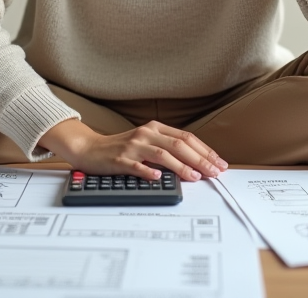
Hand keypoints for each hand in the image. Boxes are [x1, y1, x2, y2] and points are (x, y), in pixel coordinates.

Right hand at [39, 118, 227, 181]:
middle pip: (179, 145)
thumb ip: (167, 149)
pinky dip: (149, 171)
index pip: (186, 138)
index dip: (205, 150)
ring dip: (181, 166)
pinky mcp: (120, 159)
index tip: (218, 163)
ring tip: (194, 176)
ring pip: (162, 154)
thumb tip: (195, 163)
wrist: (89, 148)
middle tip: (214, 171)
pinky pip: (136, 165)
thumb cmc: (120, 148)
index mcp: (155, 128)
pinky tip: (159, 178)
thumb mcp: (146, 142)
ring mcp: (133, 146)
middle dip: (200, 159)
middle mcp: (146, 134)